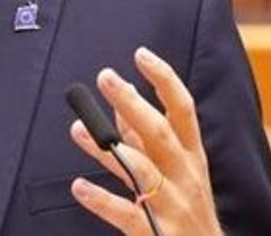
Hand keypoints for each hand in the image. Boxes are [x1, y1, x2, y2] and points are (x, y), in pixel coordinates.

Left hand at [69, 47, 221, 234]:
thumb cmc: (186, 208)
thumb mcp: (176, 168)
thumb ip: (147, 134)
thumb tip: (126, 90)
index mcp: (192, 156)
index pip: (183, 110)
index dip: (164, 80)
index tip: (141, 53)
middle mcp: (186, 176)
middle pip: (160, 134)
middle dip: (132, 104)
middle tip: (105, 77)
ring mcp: (173, 205)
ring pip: (142, 171)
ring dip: (109, 148)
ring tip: (78, 129)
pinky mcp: (157, 232)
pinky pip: (126, 214)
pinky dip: (101, 200)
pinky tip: (79, 186)